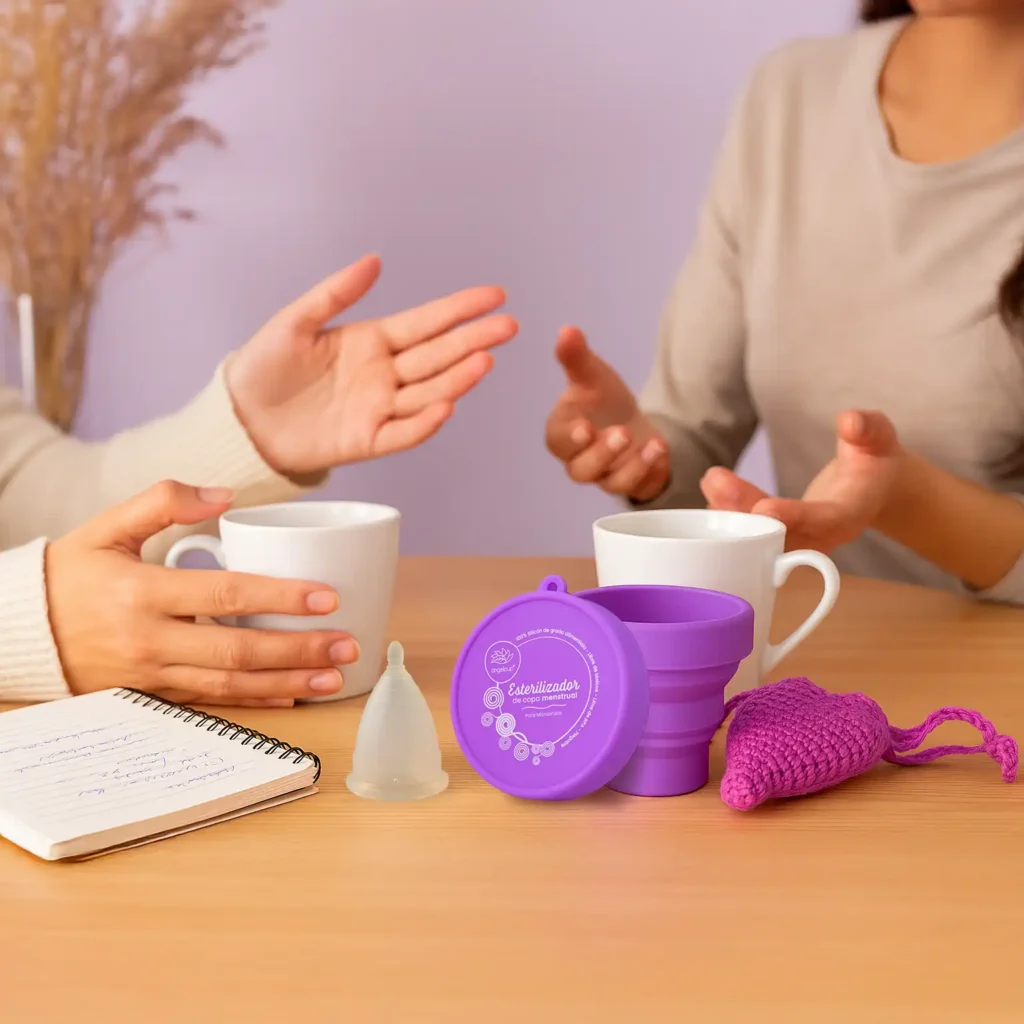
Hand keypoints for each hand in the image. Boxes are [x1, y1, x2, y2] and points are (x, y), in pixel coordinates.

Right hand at [46, 481, 360, 706]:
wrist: (20, 631)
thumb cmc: (70, 574)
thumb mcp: (106, 526)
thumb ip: (163, 500)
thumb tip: (224, 494)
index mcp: (142, 592)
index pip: (226, 594)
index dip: (280, 597)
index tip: (327, 596)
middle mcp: (149, 640)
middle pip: (238, 649)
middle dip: (299, 649)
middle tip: (347, 645)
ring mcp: (150, 675)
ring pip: (230, 684)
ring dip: (286, 683)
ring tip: (333, 678)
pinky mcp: (151, 696)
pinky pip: (210, 702)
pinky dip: (253, 702)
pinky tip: (290, 697)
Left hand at [225, 254, 517, 474]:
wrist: (240, 419)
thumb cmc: (264, 367)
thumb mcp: (295, 321)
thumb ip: (336, 292)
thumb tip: (375, 260)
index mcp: (371, 341)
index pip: (426, 322)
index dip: (460, 309)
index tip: (494, 296)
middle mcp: (384, 374)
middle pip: (438, 356)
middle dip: (474, 340)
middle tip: (509, 326)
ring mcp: (379, 408)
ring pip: (429, 392)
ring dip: (458, 378)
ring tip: (485, 360)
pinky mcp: (367, 441)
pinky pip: (402, 433)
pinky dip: (424, 423)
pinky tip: (446, 406)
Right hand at [545, 326, 669, 501]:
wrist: (632, 421)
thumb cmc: (602, 400)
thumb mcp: (592, 375)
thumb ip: (576, 357)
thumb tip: (567, 329)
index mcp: (562, 434)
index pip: (558, 441)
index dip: (570, 438)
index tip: (584, 428)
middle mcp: (579, 460)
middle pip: (581, 469)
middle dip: (602, 454)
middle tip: (622, 433)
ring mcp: (604, 476)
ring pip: (610, 482)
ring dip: (631, 465)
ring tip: (651, 444)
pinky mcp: (629, 483)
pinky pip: (635, 486)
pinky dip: (648, 470)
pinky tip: (659, 447)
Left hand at [701, 410, 904, 551]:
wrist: (874, 487)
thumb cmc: (875, 459)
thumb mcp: (878, 437)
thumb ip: (867, 429)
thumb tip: (850, 420)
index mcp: (850, 514)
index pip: (824, 521)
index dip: (795, 517)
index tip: (764, 508)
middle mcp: (823, 535)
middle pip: (782, 533)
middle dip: (745, 512)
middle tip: (715, 483)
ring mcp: (801, 539)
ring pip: (762, 535)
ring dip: (731, 513)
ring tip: (710, 481)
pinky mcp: (784, 535)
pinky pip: (754, 531)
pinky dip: (731, 516)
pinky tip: (710, 494)